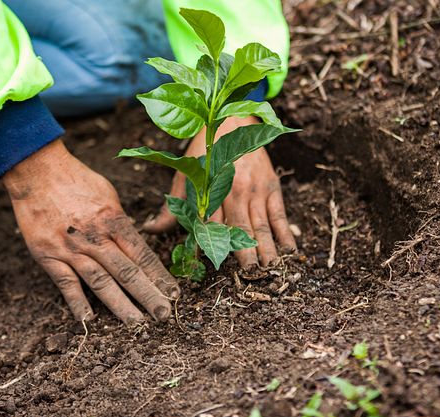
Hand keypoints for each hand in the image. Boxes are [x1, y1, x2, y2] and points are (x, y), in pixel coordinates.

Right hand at [3, 140, 179, 322]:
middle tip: (164, 316)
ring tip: (136, 324)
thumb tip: (134, 241)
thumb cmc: (77, 180)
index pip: (142, 255)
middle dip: (148, 296)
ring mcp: (71, 249)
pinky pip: (66, 283)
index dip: (160, 277)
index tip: (174, 294)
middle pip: (127, 272)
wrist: (36, 171)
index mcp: (113, 220)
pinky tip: (89, 320)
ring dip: (120, 305)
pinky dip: (77, 303)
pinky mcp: (48, 255)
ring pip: (100, 282)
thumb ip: (121, 222)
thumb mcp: (109, 195)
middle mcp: (95, 238)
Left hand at [144, 116, 296, 266]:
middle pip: (240, 228)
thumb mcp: (184, 176)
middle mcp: (234, 191)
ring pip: (262, 224)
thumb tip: (150, 229)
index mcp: (211, 190)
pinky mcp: (271, 187)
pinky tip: (290, 250)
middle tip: (250, 276)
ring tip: (270, 269)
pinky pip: (279, 214)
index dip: (210, 247)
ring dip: (267, 248)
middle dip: (245, 253)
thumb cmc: (204, 152)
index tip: (211, 267)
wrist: (231, 119)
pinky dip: (285, 232)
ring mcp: (256, 190)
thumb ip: (170, 206)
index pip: (209, 225)